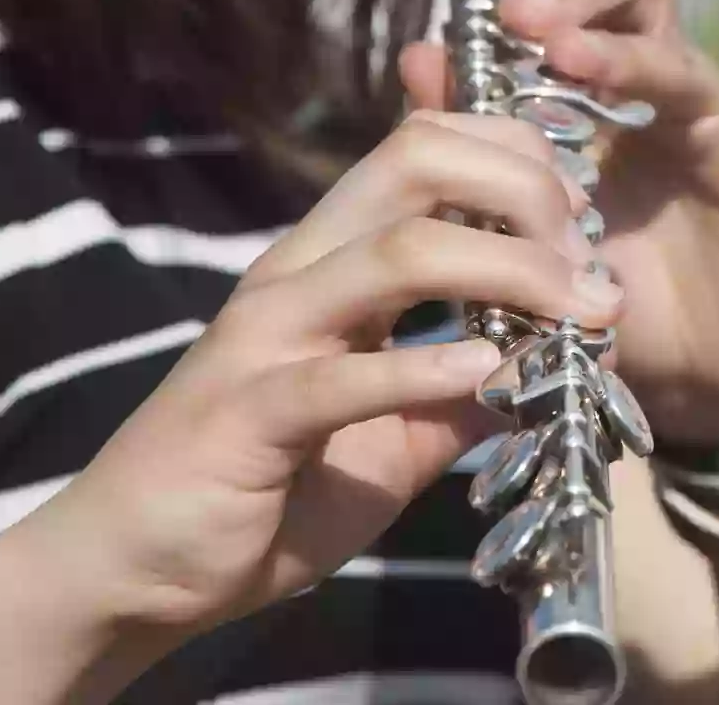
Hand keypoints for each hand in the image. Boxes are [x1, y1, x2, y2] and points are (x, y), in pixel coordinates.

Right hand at [16, 112, 621, 638]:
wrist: (132, 571)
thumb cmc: (266, 492)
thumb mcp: (397, 432)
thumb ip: (467, 386)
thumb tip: (559, 354)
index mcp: (331, 259)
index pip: (427, 147)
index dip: (518, 158)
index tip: (582, 220)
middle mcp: (298, 273)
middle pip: (418, 161)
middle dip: (525, 188)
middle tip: (587, 258)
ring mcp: (267, 336)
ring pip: (397, 251)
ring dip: (510, 270)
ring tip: (576, 311)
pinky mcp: (247, 413)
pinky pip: (343, 375)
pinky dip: (423, 367)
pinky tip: (488, 372)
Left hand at [400, 0, 718, 447]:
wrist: (706, 380)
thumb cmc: (616, 290)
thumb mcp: (531, 217)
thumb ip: (477, 139)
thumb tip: (418, 51)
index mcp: (597, 78)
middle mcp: (659, 77)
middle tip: (516, 4)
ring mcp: (713, 114)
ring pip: (669, 35)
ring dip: (611, 29)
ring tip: (557, 47)